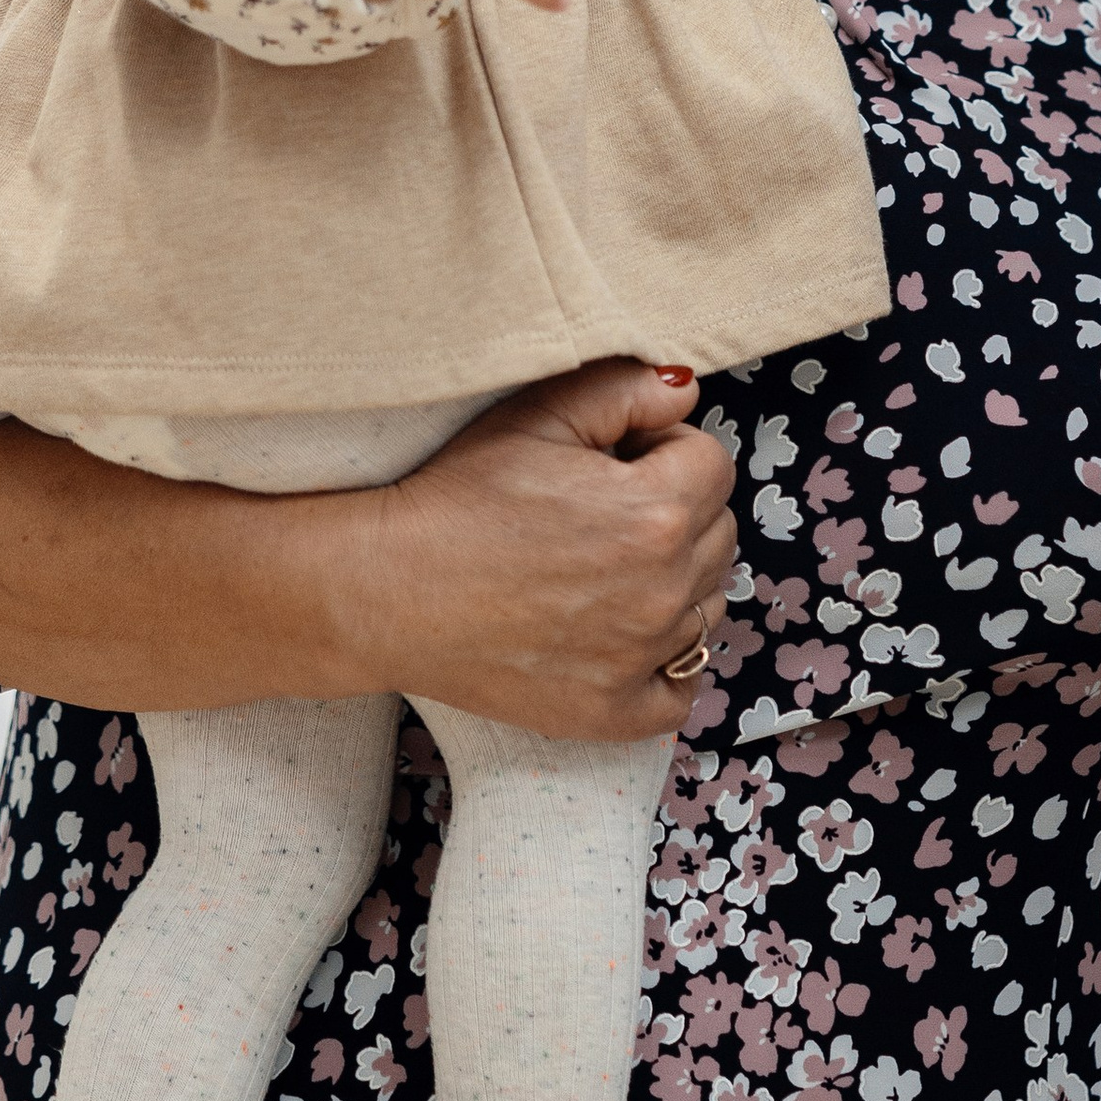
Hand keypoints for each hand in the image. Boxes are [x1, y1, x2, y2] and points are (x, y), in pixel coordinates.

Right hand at [325, 359, 736, 738]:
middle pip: (717, 533)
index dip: (662, 451)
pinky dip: (669, 665)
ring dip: (673, 582)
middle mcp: (662, 589)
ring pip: (705, 604)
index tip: (613, 462)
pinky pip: (683, 689)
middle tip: (600, 512)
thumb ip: (625, 389)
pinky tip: (625, 636)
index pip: (711, 464)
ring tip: (598, 570)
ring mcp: (641, 658)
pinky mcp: (611, 712)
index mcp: (654, 510)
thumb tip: (685, 391)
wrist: (384, 590)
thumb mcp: (536, 416)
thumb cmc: (454, 498)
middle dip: (675, 511)